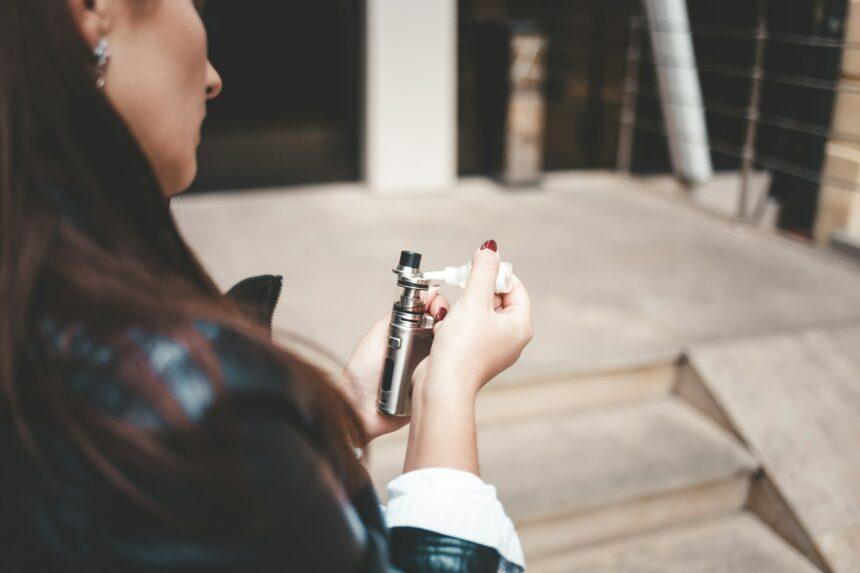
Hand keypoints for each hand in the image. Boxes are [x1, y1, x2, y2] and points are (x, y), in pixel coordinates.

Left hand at [339, 290, 449, 444]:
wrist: (359, 407)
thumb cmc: (362, 372)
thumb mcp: (378, 335)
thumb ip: (397, 316)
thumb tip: (421, 295)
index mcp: (408, 335)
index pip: (430, 315)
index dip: (437, 307)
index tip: (438, 306)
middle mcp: (421, 350)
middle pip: (444, 330)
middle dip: (448, 321)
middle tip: (443, 320)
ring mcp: (428, 368)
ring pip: (449, 351)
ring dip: (451, 343)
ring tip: (448, 338)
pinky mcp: (431, 386)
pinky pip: (446, 375)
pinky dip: (450, 367)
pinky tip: (450, 361)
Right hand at [418, 241, 533, 400]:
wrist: (442, 387)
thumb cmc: (463, 349)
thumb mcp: (474, 301)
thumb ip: (483, 272)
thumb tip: (491, 249)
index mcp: (520, 326)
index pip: (515, 288)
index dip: (496, 274)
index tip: (477, 267)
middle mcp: (509, 338)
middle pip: (495, 299)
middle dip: (473, 290)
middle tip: (460, 284)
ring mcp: (490, 348)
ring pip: (475, 313)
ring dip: (458, 306)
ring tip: (448, 311)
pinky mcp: (470, 355)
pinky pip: (463, 328)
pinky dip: (450, 322)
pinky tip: (441, 327)